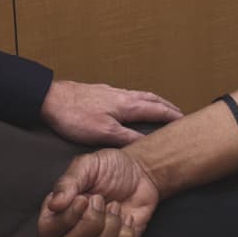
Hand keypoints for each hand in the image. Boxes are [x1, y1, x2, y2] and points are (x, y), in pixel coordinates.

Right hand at [37, 148, 160, 236]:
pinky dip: (126, 232)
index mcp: (57, 211)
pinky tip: (126, 217)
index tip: (84, 199)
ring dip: (112, 223)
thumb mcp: (86, 165)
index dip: (69, 217)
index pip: (48, 229)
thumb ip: (67, 183)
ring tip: (114, 205)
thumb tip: (53, 204)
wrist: (140, 173)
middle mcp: (71, 231)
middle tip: (101, 199)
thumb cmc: (110, 167)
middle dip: (94, 219)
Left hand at [40, 79, 182, 146]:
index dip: (173, 116)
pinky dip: (140, 100)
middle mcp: (123, 96)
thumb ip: (127, 137)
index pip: (157, 110)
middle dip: (168, 106)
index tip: (186, 121)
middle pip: (152, 99)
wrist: (51, 98)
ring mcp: (112, 92)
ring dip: (155, 102)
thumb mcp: (103, 132)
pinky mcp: (101, 93)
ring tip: (162, 108)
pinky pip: (129, 95)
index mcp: (127, 105)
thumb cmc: (75, 116)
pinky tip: (132, 105)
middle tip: (180, 113)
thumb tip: (148, 144)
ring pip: (141, 96)